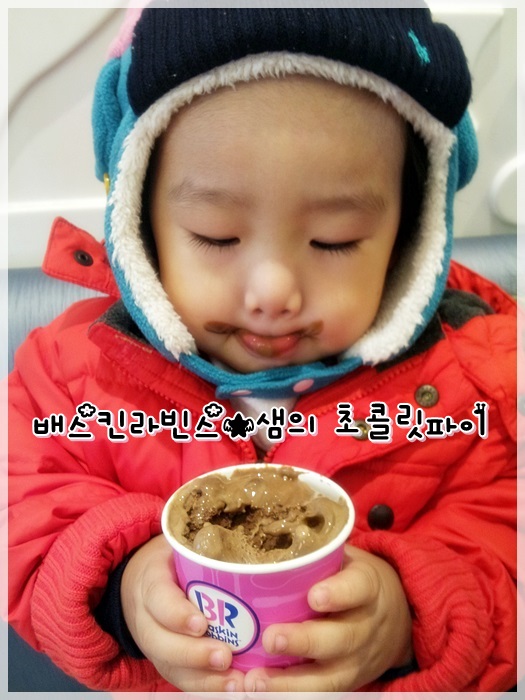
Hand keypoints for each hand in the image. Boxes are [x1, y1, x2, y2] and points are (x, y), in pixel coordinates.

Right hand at [121, 534, 244, 692]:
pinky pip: (179, 679)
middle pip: (160, 642)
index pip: (158, 598)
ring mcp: (153, 642)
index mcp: (151, 580)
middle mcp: (146, 616)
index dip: (177, 614)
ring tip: (235, 684)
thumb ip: (208, 545)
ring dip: (202, 679)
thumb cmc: (173, 558)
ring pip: (169, 667)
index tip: (201, 624)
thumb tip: (254, 542)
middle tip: (225, 657)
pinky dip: (205, 687)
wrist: (140, 581)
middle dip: (192, 654)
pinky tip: (232, 690)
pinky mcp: (164, 660)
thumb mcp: (181, 544)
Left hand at [244, 544, 412, 692]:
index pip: (358, 588)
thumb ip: (315, 551)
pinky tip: (259, 692)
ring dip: (291, 682)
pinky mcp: (347, 682)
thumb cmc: (354, 578)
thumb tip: (263, 530)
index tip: (315, 596)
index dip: (338, 594)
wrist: (399, 616)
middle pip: (342, 638)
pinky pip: (321, 694)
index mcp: (367, 586)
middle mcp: (366, 626)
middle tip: (272, 638)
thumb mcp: (346, 558)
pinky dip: (291, 694)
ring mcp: (358, 659)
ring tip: (256, 681)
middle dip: (305, 642)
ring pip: (330, 677)